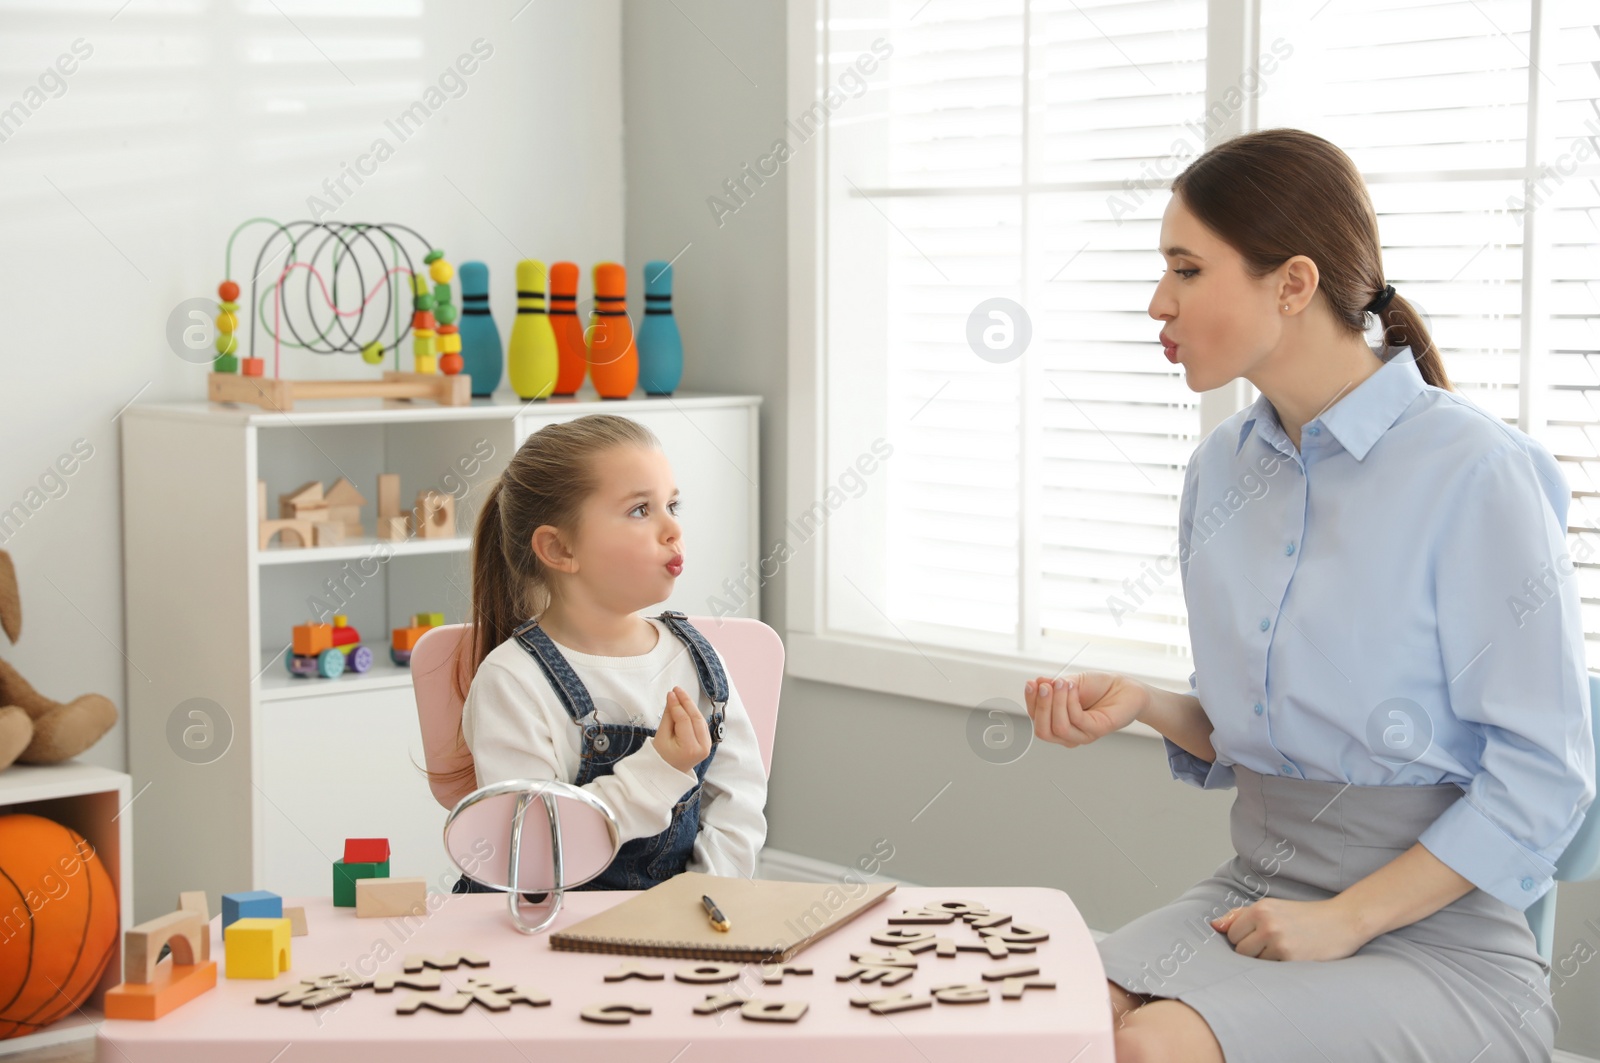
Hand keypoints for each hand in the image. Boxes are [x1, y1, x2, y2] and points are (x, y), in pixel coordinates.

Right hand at [651, 685, 710, 772]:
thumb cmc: (662, 757)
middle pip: (696, 718)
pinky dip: (694, 714)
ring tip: (680, 694)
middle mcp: (702, 747)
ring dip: (691, 706)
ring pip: (700, 719)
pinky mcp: (707, 742)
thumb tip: (672, 698)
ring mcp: (707, 746)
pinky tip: (686, 705)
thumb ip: (668, 716)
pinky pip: (701, 724)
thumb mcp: (661, 737)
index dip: (677, 705)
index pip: (684, 721)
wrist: (669, 773)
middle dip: (686, 701)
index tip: (670, 694)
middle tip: (677, 690)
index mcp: (690, 748)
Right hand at [1024, 672, 1147, 747]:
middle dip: (1041, 706)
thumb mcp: (1070, 682)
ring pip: (1059, 728)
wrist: (1124, 687)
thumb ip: (1053, 686)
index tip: (1031, 683)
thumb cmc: (1098, 687)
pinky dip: (1071, 701)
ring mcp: (1082, 735)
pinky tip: (1074, 688)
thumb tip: (1036, 683)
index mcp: (1057, 721)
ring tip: (1062, 683)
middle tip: (1046, 686)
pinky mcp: (1096, 730)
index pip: (1035, 718)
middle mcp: (1068, 733)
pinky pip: (1077, 720)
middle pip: (1043, 730)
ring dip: (1057, 702)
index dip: (1030, 701)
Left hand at [1211, 898, 1368, 961]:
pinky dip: (1278, 968)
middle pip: (1240, 950)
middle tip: (1274, 945)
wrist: (1342, 922)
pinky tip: (1292, 957)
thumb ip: (1240, 916)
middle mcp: (1267, 924)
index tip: (1261, 937)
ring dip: (1265, 961)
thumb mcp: (1272, 908)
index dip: (1244, 938)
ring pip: (1254, 962)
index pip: (1232, 934)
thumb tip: (1214, 926)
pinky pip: (1270, 971)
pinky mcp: (1291, 959)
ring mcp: (1279, 942)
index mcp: (1260, 909)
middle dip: (1253, 951)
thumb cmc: (1304, 916)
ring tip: (1284, 951)